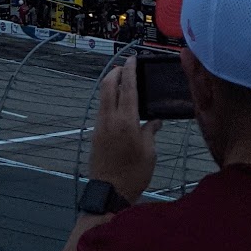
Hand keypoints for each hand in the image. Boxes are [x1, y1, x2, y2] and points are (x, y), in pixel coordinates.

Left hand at [87, 59, 160, 203]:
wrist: (109, 191)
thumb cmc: (134, 173)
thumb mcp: (149, 153)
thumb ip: (150, 132)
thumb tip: (155, 120)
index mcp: (127, 121)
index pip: (128, 88)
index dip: (130, 71)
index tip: (132, 59)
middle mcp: (111, 118)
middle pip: (109, 86)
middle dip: (115, 72)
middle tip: (124, 67)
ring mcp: (101, 125)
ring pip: (103, 96)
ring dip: (111, 84)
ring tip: (121, 81)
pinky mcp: (96, 133)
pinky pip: (102, 108)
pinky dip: (109, 98)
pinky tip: (117, 103)